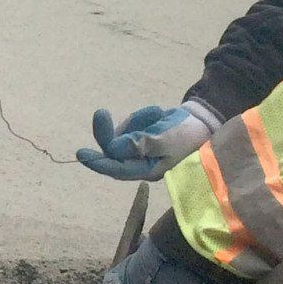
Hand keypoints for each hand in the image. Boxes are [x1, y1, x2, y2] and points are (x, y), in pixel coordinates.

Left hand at [76, 102, 214, 180]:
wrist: (202, 120)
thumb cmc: (188, 134)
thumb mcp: (166, 139)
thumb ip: (141, 143)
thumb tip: (114, 148)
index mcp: (146, 170)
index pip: (116, 169)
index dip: (98, 162)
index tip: (80, 153)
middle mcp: (139, 163)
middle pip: (112, 150)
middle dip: (110, 131)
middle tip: (101, 113)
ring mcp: (138, 149)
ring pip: (119, 134)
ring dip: (135, 120)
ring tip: (157, 114)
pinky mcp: (139, 136)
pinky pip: (129, 125)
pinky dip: (140, 117)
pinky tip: (157, 114)